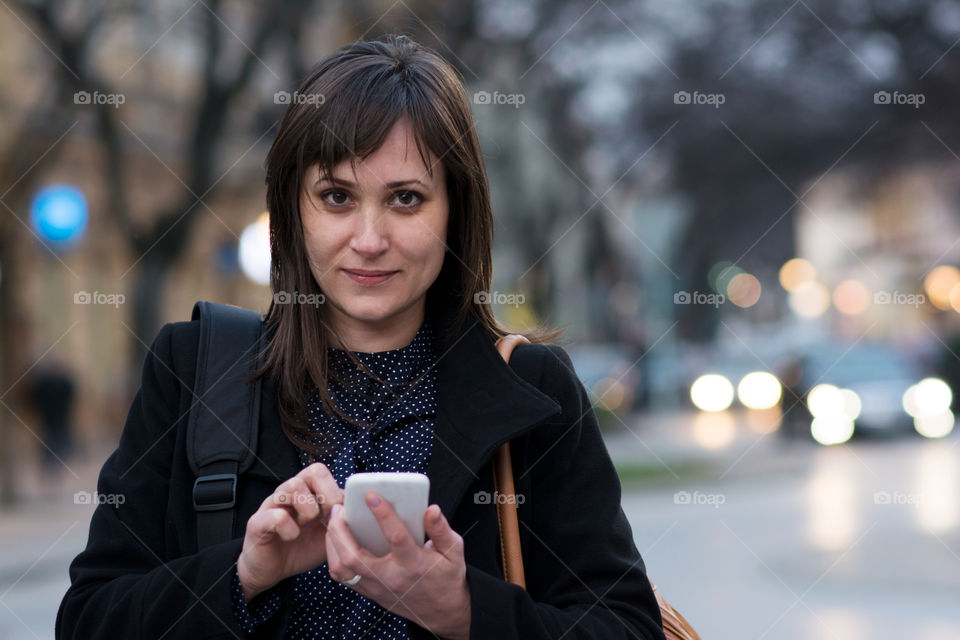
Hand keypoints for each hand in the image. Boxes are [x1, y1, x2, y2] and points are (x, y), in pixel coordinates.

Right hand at [237, 462, 342, 600]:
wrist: (271, 570)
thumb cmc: (301, 548)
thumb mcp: (328, 533)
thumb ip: (341, 520)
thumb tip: (356, 510)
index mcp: (307, 492)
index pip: (324, 472)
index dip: (336, 491)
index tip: (337, 515)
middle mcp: (290, 492)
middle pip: (313, 471)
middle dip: (327, 495)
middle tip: (325, 517)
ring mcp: (273, 505)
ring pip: (293, 485)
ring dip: (308, 508)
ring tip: (306, 525)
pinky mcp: (258, 522)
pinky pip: (276, 515)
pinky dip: (289, 528)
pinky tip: (292, 536)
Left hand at [325, 492, 470, 639]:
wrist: (442, 611)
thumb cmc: (447, 577)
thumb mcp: (453, 551)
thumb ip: (441, 530)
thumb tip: (432, 509)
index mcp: (414, 564)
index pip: (396, 537)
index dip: (383, 514)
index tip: (371, 495)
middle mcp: (391, 577)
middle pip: (354, 557)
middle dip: (340, 531)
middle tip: (339, 509)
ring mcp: (377, 587)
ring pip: (342, 569)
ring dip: (333, 543)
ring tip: (335, 521)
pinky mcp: (369, 592)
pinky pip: (343, 577)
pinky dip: (335, 556)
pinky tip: (337, 539)